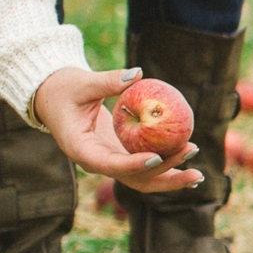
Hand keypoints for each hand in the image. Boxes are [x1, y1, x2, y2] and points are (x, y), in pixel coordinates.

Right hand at [32, 67, 203, 192]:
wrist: (55, 100)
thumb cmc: (65, 89)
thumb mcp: (81, 83)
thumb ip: (107, 81)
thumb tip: (137, 73)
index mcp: (80, 149)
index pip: (108, 164)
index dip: (133, 164)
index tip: (157, 157)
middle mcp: (96, 162)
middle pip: (132, 179)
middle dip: (163, 174)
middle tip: (191, 157)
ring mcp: (110, 163)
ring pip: (142, 180)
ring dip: (170, 177)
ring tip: (197, 172)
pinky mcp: (121, 158)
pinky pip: (146, 168)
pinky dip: (167, 169)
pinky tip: (191, 169)